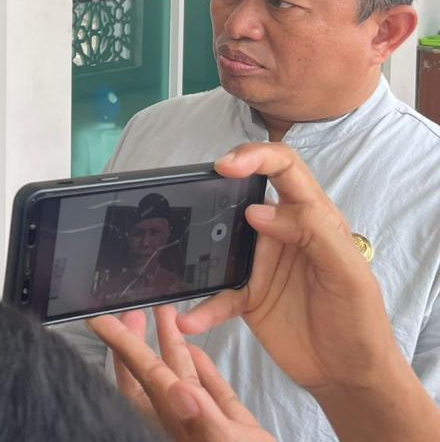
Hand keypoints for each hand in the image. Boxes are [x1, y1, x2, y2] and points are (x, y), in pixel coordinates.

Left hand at [89, 305, 273, 441]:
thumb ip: (207, 424)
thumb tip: (179, 392)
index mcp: (179, 426)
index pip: (143, 378)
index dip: (121, 346)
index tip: (98, 320)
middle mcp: (187, 426)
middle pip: (152, 377)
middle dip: (139, 342)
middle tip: (131, 310)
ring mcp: (210, 429)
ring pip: (184, 381)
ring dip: (174, 347)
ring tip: (165, 313)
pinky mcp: (238, 432)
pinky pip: (215, 396)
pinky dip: (205, 372)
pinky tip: (197, 351)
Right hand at [179, 143, 396, 392]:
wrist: (350, 375)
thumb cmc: (360, 320)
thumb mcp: (349, 274)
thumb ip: (313, 233)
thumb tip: (256, 210)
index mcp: (312, 218)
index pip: (285, 169)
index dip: (256, 157)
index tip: (226, 166)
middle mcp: (282, 233)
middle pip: (243, 194)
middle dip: (216, 186)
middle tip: (192, 191)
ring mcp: (260, 263)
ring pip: (219, 239)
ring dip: (196, 244)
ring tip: (172, 246)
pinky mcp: (246, 296)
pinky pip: (215, 295)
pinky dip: (201, 306)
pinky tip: (189, 319)